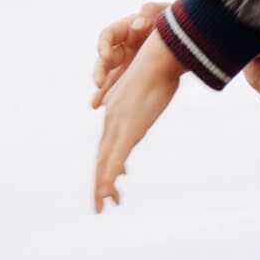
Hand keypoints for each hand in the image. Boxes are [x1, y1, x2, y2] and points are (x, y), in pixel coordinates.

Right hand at [91, 2, 168, 106]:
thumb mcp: (166, 11)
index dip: (103, 46)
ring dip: (102, 90)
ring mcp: (130, 64)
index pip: (108, 36)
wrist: (189, 34)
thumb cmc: (175, 19)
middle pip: (106, 59)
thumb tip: (139, 23)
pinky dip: (113, 98)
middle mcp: (124, 47)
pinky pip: (122, 88)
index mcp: (127, 29)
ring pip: (110, 77)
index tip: (105, 55)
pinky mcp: (137, 77)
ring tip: (95, 103)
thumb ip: (152, 12)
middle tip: (99, 83)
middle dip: (100, 71)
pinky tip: (106, 109)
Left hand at [93, 28, 183, 211]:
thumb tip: (148, 114)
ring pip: (106, 162)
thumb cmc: (158, 68)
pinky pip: (117, 156)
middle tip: (100, 207)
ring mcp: (119, 125)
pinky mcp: (129, 127)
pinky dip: (111, 175)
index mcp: (116, 115)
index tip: (109, 187)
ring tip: (103, 204)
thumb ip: (144, 106)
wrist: (159, 52)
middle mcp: (113, 122)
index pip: (107, 148)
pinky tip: (108, 190)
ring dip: (103, 186)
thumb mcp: (149, 92)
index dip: (107, 169)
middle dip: (101, 184)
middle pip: (102, 159)